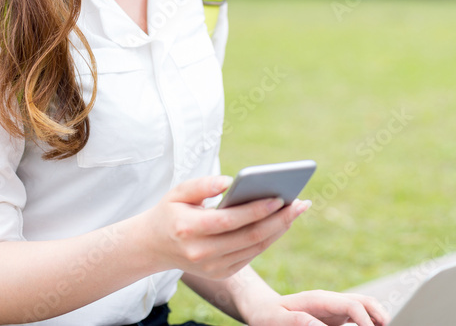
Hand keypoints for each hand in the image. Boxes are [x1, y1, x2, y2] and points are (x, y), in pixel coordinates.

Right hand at [141, 175, 309, 279]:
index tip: (279, 197)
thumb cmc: (170, 212)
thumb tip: (230, 182)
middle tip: (301, 202)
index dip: (256, 210)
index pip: (229, 220)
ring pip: (255, 248)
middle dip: (279, 219)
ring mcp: (213, 267)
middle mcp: (201, 253)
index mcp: (188, 229)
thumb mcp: (177, 192)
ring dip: (280, 229)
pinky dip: (270, 238)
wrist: (154, 247)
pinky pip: (252, 254)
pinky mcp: (222, 273)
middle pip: (249, 236)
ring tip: (297, 209)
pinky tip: (282, 221)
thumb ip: (202, 184)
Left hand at [243, 290, 390, 325]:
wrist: (263, 310)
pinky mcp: (334, 317)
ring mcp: (334, 308)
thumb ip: (298, 321)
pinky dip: (369, 323)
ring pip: (364, 308)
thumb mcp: (278, 320)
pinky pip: (357, 317)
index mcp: (320, 299)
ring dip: (377, 318)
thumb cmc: (268, 315)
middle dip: (380, 316)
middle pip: (364, 302)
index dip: (366, 321)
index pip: (352, 305)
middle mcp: (331, 300)